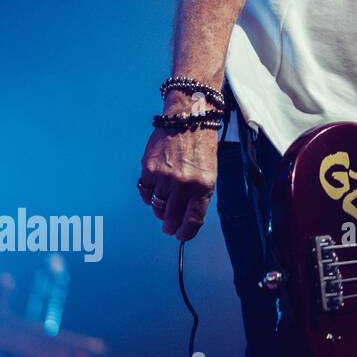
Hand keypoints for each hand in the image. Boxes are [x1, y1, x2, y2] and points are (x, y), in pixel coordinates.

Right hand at [138, 119, 218, 241]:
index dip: (186, 233)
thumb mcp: (210, 173)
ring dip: (160, 211)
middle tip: (169, 228)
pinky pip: (145, 193)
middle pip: (172, 217)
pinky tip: (155, 193)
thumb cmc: (202, 147)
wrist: (189, 120)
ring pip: (157, 207)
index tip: (181, 236)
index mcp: (203, 186)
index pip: (192, 220)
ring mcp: (164, 177)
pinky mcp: (148, 170)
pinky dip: (149, 197)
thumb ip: (200, 195)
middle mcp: (183, 184)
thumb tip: (187, 217)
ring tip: (163, 209)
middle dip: (170, 226)